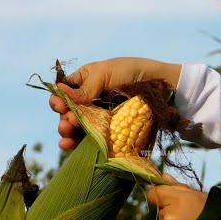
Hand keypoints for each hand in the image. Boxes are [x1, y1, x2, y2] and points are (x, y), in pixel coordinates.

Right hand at [50, 58, 181, 149]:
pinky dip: (75, 144)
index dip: (58, 100)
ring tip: (68, 134)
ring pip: (75, 128)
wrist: (161, 89)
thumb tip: (60, 93)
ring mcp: (98, 118)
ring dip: (67, 132)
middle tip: (68, 122)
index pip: (64, 92)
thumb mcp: (106, 73)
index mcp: (86, 81)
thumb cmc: (133, 73)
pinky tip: (68, 146)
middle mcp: (89, 100)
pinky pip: (88, 139)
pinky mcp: (107, 132)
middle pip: (67, 112)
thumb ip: (85, 87)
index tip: (60, 106)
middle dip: (64, 118)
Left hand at [148, 174, 220, 219]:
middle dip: (166, 205)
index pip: (154, 192)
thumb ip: (175, 185)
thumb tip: (163, 175)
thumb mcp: (192, 193)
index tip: (166, 196)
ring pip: (161, 216)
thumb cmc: (206, 207)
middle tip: (182, 208)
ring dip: (168, 217)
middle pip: (158, 205)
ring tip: (185, 218)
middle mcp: (170, 212)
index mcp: (177, 197)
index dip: (159, 193)